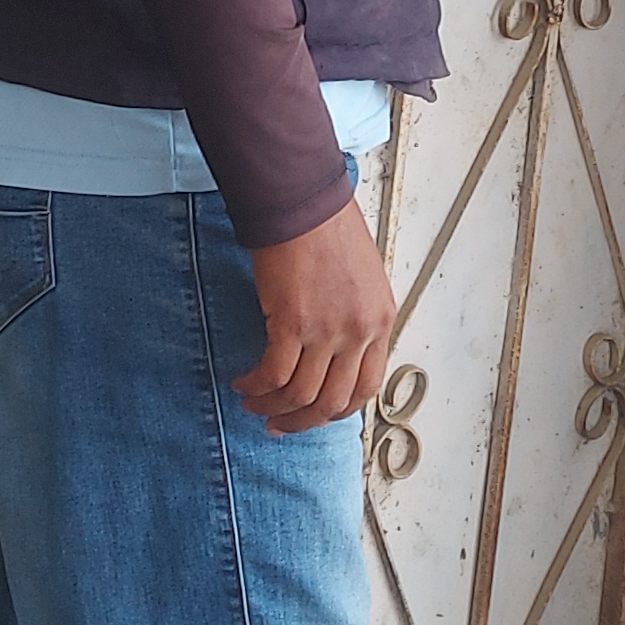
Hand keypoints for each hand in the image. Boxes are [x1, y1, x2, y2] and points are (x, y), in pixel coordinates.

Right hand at [236, 202, 395, 436]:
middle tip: (279, 424)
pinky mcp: (293, 323)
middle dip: (302, 421)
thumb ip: (353, 315)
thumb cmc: (326, 225)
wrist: (301, 199)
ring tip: (253, 404)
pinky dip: (256, 387)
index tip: (314, 414)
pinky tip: (243, 383)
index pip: (366, 387)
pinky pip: (273, 374)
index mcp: (380, 320)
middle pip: (333, 401)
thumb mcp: (360, 276)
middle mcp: (360, 331)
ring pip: (301, 395)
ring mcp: (328, 330)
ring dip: (273, 408)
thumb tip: (331, 348)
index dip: (337, 409)